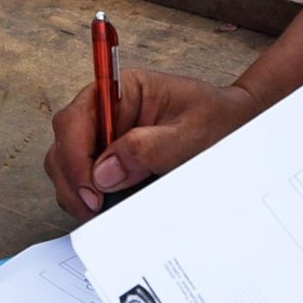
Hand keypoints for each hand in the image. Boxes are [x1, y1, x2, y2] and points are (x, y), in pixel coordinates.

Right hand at [46, 67, 257, 218]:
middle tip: (93, 210)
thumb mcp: (191, 134)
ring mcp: (106, 136)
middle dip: (72, 180)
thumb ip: (148, 149)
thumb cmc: (219, 120)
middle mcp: (107, 111)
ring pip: (67, 164)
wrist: (237, 128)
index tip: (91, 190)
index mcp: (122, 90)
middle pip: (64, 144)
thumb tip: (104, 172)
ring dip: (77, 191)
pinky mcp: (111, 159)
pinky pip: (85, 178)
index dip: (75, 157)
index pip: (76, 119)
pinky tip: (107, 207)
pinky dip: (88, 196)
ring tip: (100, 212)